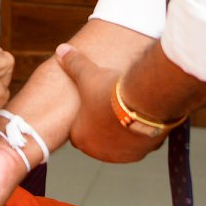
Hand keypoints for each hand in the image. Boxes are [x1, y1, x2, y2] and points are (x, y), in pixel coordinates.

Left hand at [59, 44, 167, 162]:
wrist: (143, 101)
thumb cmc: (110, 92)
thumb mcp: (87, 74)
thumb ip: (73, 64)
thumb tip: (62, 50)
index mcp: (81, 137)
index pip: (78, 131)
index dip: (85, 117)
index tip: (93, 104)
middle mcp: (100, 152)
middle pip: (100, 139)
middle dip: (105, 126)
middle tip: (112, 106)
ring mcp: (122, 155)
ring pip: (121, 143)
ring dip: (123, 131)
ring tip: (129, 109)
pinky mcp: (143, 153)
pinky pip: (140, 143)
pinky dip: (141, 132)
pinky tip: (144, 116)